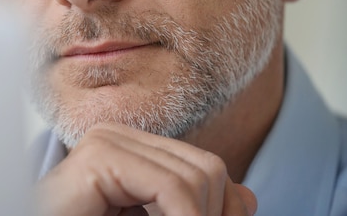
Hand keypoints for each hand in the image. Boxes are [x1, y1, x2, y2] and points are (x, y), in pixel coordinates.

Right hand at [35, 122, 256, 215]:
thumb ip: (192, 210)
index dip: (218, 211)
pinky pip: (171, 188)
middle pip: (207, 169)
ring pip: (196, 178)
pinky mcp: (99, 156)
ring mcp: (106, 141)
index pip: (204, 168)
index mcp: (129, 151)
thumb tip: (247, 197)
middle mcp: (118, 137)